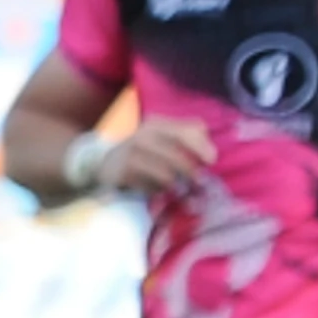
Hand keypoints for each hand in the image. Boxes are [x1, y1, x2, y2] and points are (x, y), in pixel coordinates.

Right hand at [97, 119, 216, 197]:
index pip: (185, 131)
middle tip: (200, 185)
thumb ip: (187, 136)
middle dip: (190, 171)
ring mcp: (131, 153)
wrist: (104, 162)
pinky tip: (160, 193)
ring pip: (164, 173)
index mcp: (157, 124)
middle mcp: (143, 135)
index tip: (212, 161)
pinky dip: (158, 191)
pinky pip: (148, 185)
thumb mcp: (162, 138)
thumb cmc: (143, 151)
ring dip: (178, 186)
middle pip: (175, 155)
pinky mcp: (122, 172)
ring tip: (184, 193)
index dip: (201, 146)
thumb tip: (210, 151)